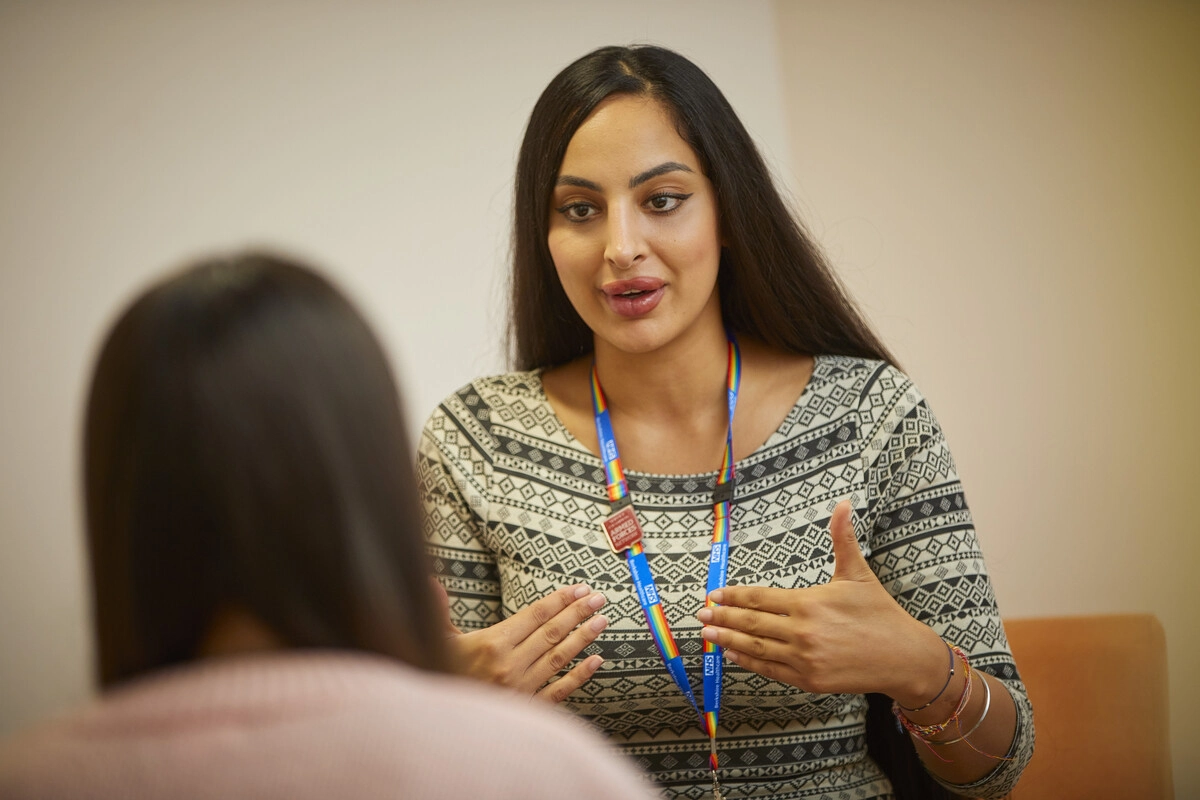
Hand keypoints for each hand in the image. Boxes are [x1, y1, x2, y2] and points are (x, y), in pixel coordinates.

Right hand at [434, 580, 609, 701]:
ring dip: (583, 638)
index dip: (558, 600)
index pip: (534, 615)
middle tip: (599, 598)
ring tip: (602, 622)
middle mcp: (509, 664)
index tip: (579, 589)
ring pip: (559, 657)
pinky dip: (579, 676)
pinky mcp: (526, 709)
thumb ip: (439, 611)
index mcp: (491, 643)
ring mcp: (520, 687)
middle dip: (578, 612)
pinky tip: (596, 661)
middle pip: (551, 632)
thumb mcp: (437, 642)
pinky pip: (558, 691)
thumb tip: (429, 582)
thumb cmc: (439, 676)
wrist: (441, 725)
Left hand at [697, 500, 943, 702]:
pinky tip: (734, 655)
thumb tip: (844, 503)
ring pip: (756, 649)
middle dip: (722, 618)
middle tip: (700, 614)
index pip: (759, 598)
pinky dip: (749, 663)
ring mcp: (804, 659)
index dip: (733, 597)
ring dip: (728, 641)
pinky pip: (771, 670)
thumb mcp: (858, 573)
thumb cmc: (880, 613)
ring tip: (707, 634)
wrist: (903, 657)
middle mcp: (802, 632)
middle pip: (751, 624)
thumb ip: (843, 538)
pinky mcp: (810, 680)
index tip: (714, 595)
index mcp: (808, 603)